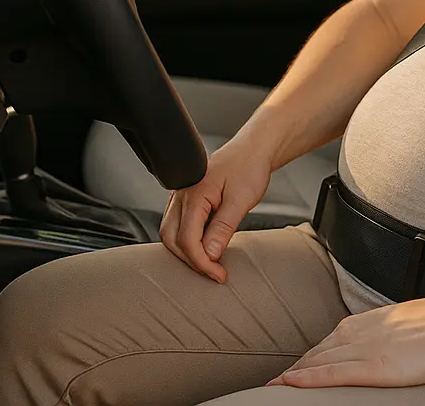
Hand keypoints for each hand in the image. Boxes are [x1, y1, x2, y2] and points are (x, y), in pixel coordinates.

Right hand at [159, 133, 273, 282]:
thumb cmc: (249, 167)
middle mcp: (181, 195)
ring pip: (171, 233)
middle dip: (191, 260)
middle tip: (214, 272)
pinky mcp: (186, 199)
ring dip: (187, 252)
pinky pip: (178, 224)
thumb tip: (209, 255)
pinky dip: (188, 240)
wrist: (253, 149)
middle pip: (172, 240)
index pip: (186, 239)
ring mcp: (180, 196)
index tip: (218, 274)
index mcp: (194, 194)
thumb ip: (223, 227)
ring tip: (210, 262)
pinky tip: (205, 246)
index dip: (201, 262)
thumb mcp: (241, 199)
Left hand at [267, 292, 424, 388]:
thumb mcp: (405, 326)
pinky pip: (334, 373)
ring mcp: (366, 349)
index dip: (306, 360)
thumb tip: (381, 347)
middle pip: (317, 352)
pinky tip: (291, 385)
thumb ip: (386, 334)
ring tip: (272, 389)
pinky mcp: (375, 366)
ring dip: (293, 376)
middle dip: (293, 370)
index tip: (290, 372)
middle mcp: (360, 332)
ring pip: (318, 362)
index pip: (327, 343)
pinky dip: (309, 379)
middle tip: (271, 386)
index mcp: (367, 322)